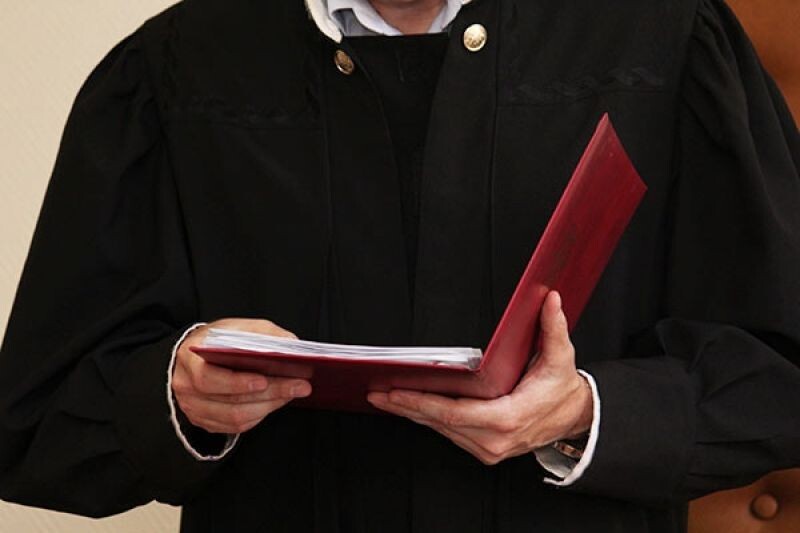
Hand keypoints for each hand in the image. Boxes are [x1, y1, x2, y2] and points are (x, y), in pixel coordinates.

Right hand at [172, 318, 311, 433]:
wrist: (194, 355)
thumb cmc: (215, 341)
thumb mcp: (234, 327)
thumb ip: (261, 333)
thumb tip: (291, 344)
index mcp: (190, 360)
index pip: (209, 378)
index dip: (238, 382)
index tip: (265, 380)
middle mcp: (186, 388)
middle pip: (230, 401)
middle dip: (270, 393)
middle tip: (300, 386)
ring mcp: (194, 408)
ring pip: (235, 418)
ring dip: (269, 406)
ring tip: (293, 392)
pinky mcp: (204, 421)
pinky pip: (235, 426)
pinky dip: (260, 415)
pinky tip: (276, 401)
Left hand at [368, 291, 592, 464]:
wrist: (574, 419)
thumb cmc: (562, 390)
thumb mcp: (561, 357)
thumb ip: (553, 328)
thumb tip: (549, 299)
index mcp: (508, 419)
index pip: (453, 413)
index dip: (421, 403)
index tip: (396, 392)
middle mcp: (495, 441)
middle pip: (440, 423)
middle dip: (406, 407)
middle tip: (377, 393)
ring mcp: (489, 449)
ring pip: (442, 430)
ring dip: (413, 414)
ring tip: (386, 398)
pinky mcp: (485, 450)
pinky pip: (451, 433)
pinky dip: (429, 419)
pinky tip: (411, 407)